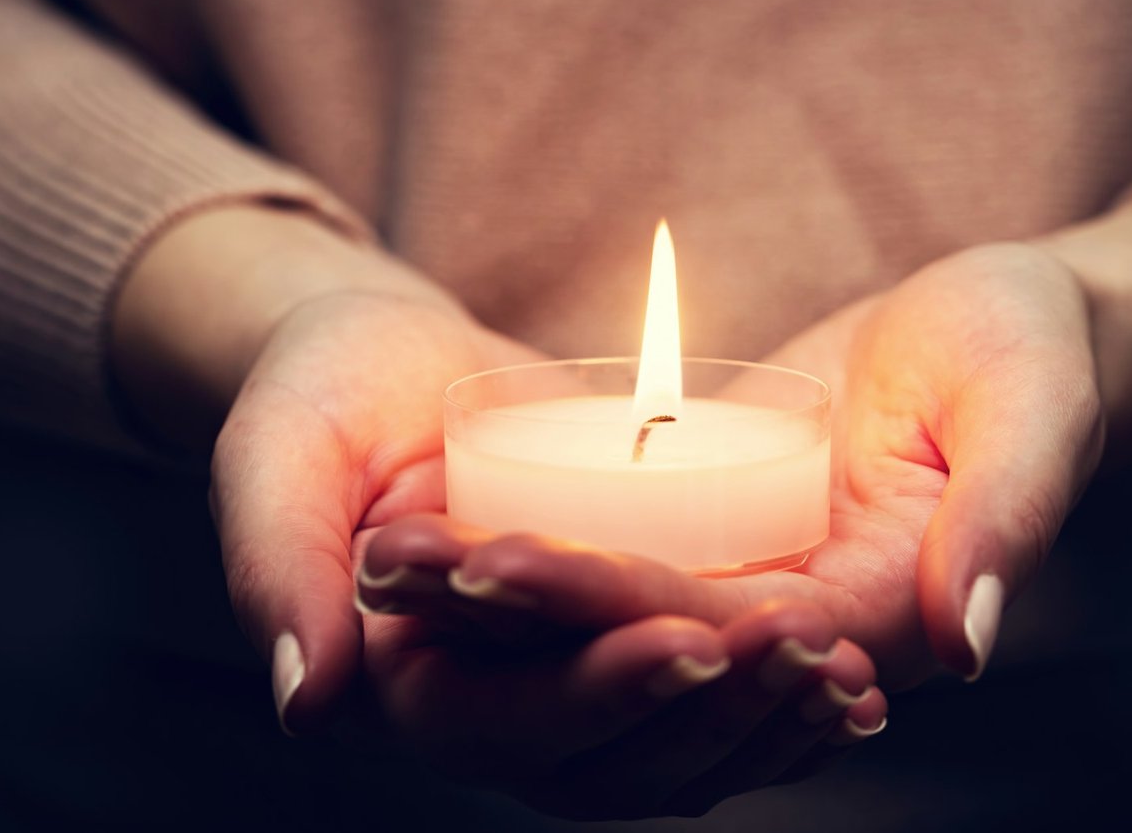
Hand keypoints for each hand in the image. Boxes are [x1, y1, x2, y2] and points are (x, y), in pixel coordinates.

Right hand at [113, 204, 887, 818]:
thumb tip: (307, 702)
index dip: (599, 693)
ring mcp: (559, 689)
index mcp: (404, 687)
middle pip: (610, 762)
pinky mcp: (612, 652)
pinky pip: (700, 708)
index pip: (505, 724)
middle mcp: (489, 711)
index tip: (688, 638)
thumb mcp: (277, 457)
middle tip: (807, 646)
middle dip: (714, 711)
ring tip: (851, 673)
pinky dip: (774, 708)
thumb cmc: (318, 397)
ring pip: (671, 756)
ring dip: (763, 724)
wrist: (381, 369)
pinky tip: (854, 684)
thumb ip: (280, 567)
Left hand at [366, 180, 1131, 691]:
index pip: (718, 627)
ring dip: (504, 590)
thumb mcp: (1036, 410)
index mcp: (874, 611)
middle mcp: (802, 619)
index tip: (495, 561)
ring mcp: (760, 579)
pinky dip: (538, 544)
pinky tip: (448, 515)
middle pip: (641, 633)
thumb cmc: (1036, 354)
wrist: (1015, 328)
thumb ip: (1009, 518)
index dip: (606, 600)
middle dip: (518, 606)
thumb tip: (964, 641)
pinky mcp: (730, 536)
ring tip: (389, 545)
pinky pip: (622, 553)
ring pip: (615, 608)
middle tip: (395, 558)